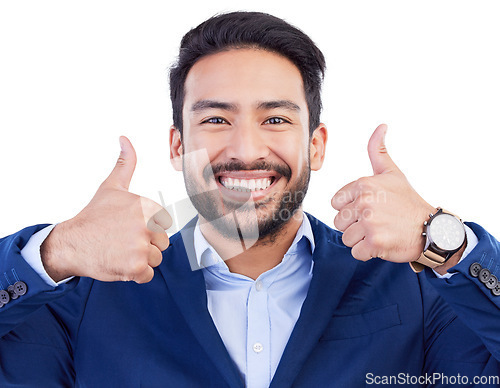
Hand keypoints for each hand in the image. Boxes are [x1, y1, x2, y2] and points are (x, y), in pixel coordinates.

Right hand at [41, 137, 171, 282]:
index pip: (162, 225)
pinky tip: (119, 264)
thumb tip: (124, 139)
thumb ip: (125, 164)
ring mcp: (142, 246)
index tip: (126, 228)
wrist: (71, 243)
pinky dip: (134, 275)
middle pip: (162, 244)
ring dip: (140, 261)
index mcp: (147, 206)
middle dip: (145, 246)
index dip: (145, 230)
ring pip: (155, 260)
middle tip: (122, 242)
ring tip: (120, 252)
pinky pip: (147, 275)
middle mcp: (147, 224)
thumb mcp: (111, 187)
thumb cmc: (94, 216)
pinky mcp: (136, 266)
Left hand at [331, 124, 435, 262]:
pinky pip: (356, 252)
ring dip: (361, 240)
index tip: (370, 208)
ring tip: (380, 232)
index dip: (351, 209)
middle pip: (339, 222)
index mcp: (364, 184)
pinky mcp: (375, 242)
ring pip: (346, 238)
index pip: (336, 204)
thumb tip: (381, 126)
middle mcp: (365, 201)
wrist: (431, 229)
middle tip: (377, 222)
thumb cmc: (407, 201)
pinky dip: (368, 253)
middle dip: (355, 226)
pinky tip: (383, 244)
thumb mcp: (392, 173)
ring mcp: (370, 223)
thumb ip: (378, 151)